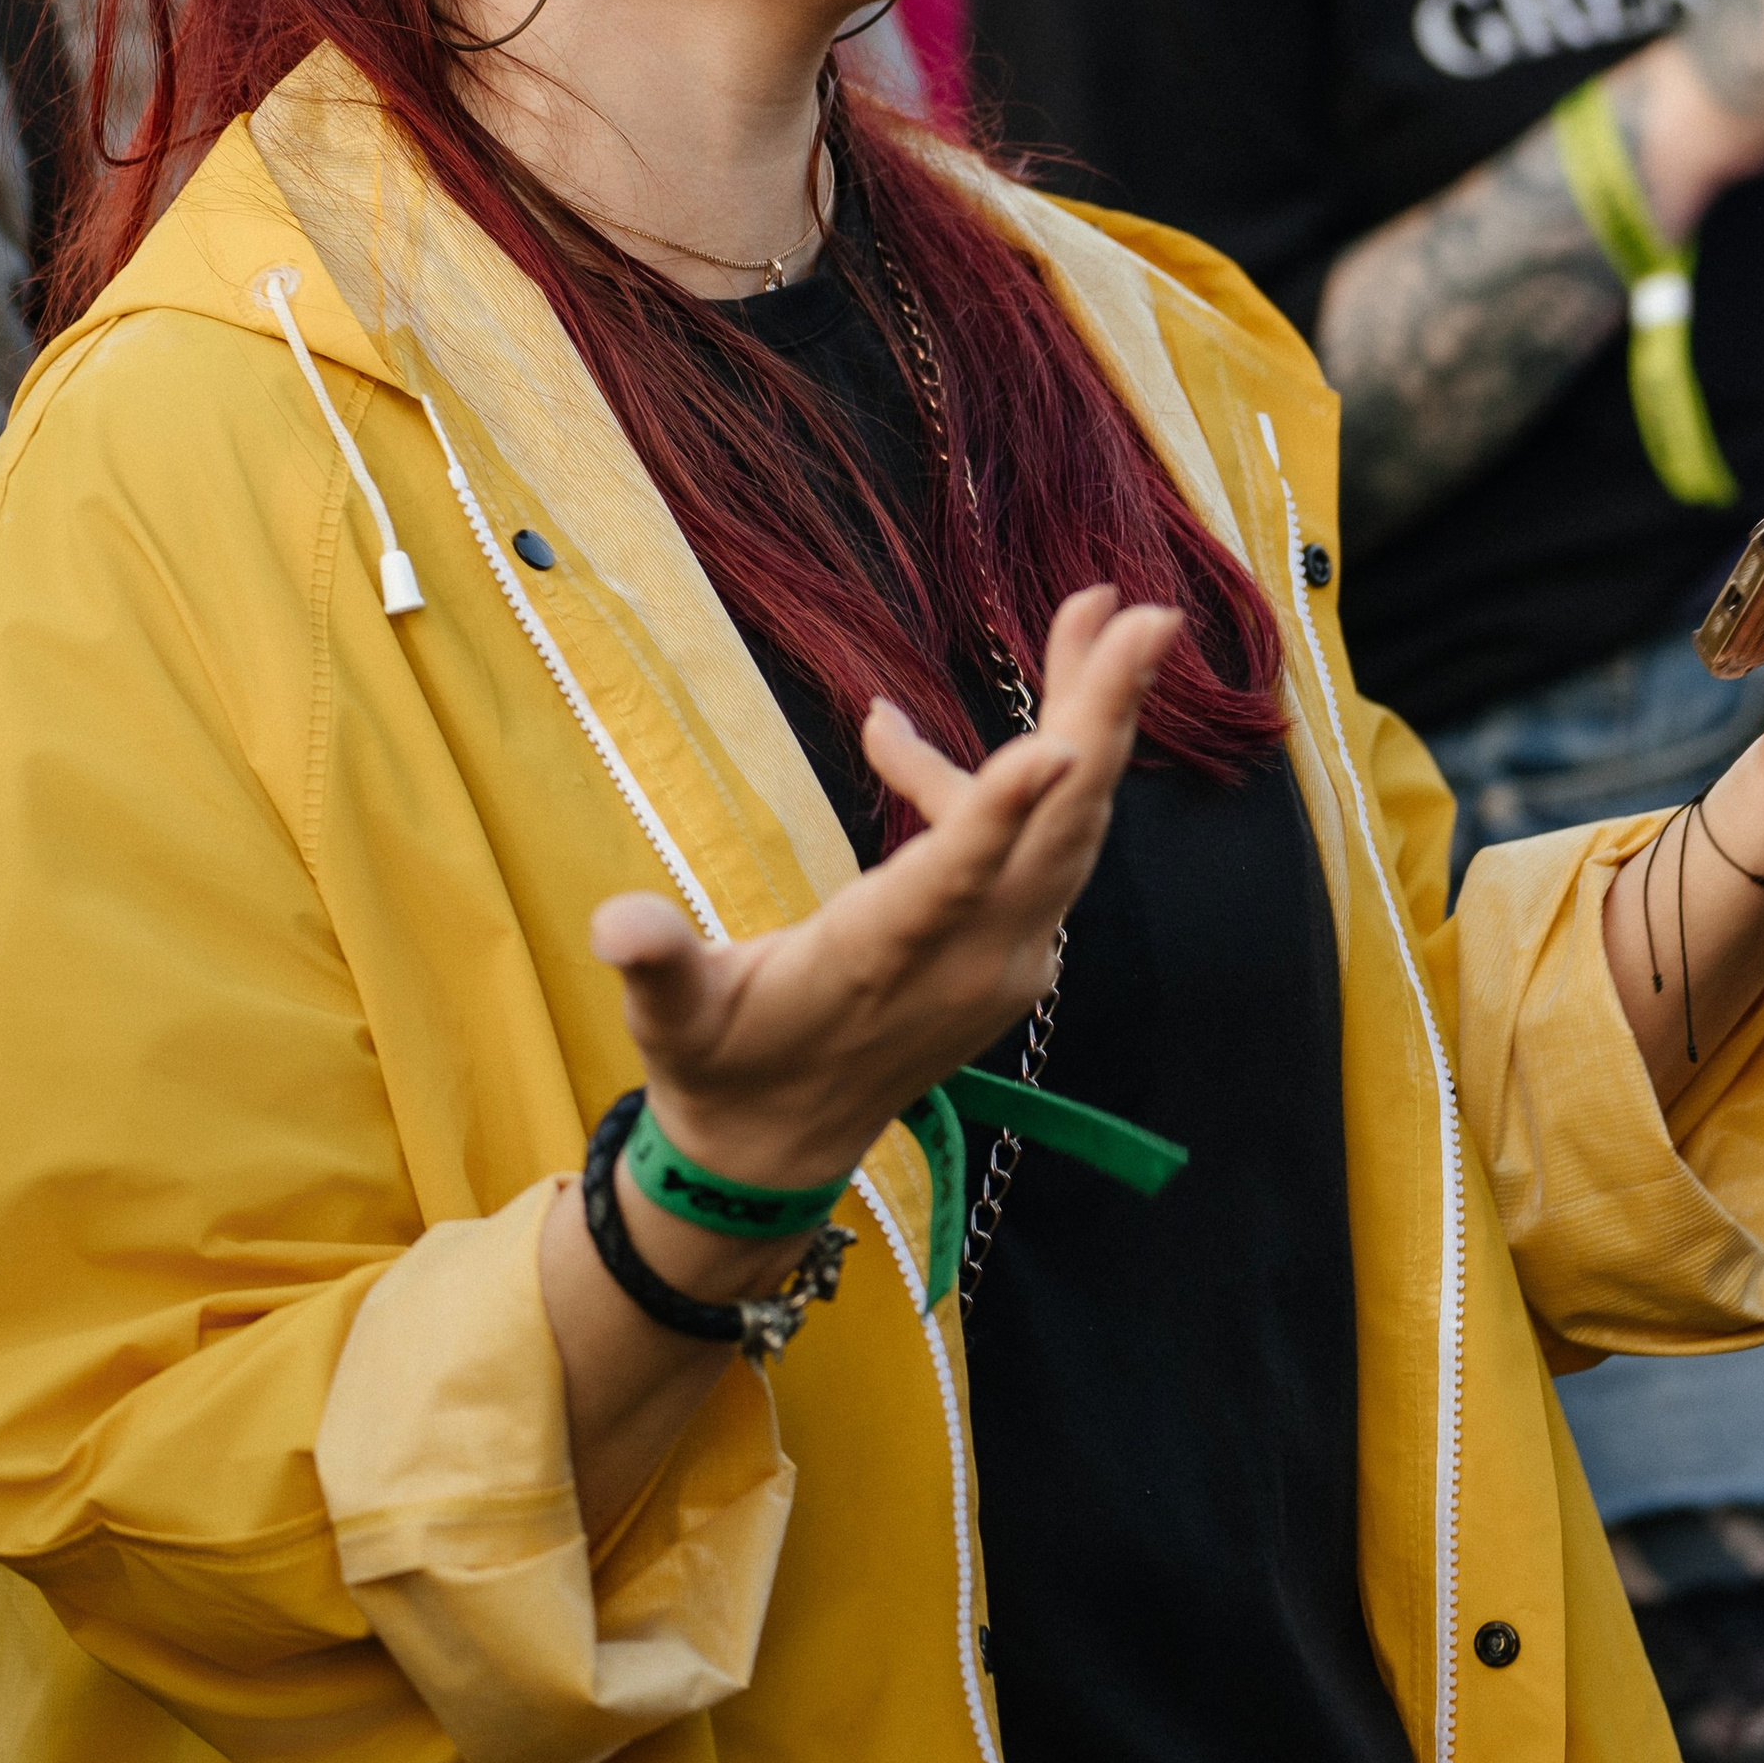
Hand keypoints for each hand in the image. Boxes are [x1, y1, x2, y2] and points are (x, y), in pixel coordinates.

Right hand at [587, 588, 1179, 1194]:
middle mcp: (972, 957)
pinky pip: (1035, 843)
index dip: (1005, 808)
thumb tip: (615, 925)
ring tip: (1107, 613)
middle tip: (1147, 618)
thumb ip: (659, 964)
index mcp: (887, 958)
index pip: (958, 877)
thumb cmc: (720, 1067)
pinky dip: (1015, 775)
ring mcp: (1007, 953)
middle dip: (1103, 717)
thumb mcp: (673, 1020)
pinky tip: (913, 731)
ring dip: (1091, 717)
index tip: (1063, 743)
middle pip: (1058, 828)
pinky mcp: (1010, 946)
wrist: (775, 1150)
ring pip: (1070, 824)